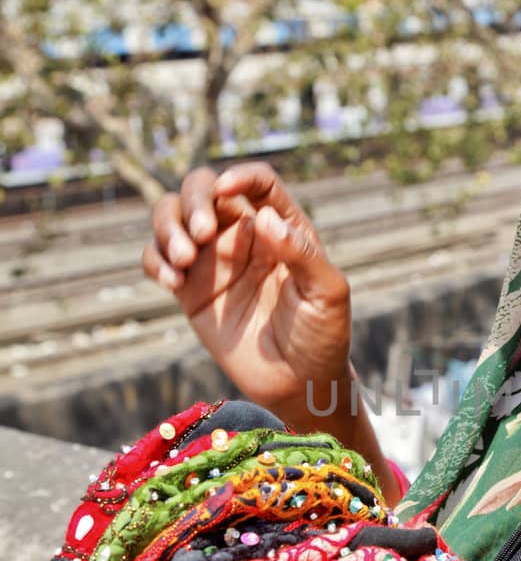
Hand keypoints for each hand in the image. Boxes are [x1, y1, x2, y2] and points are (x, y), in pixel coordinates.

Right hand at [142, 162, 351, 427]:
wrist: (299, 384)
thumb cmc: (322, 335)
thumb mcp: (326, 293)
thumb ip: (301, 254)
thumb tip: (265, 218)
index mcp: (282, 227)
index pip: (258, 183)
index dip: (239, 175)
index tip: (225, 189)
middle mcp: (244, 236)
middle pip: (203, 189)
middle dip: (193, 200)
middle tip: (201, 235)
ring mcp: (213, 261)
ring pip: (171, 217)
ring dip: (167, 227)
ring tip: (183, 261)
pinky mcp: (190, 290)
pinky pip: (158, 259)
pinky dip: (155, 260)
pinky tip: (172, 282)